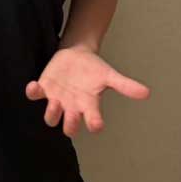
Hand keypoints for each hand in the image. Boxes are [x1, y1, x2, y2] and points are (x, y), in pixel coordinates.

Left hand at [24, 46, 150, 137]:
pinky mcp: (43, 88)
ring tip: (54, 102)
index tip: (97, 124)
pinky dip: (33, 92)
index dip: (94, 124)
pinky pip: (35, 95)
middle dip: (70, 124)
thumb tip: (147, 93)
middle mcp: (72, 107)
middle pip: (69, 126)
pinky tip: (35, 86)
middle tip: (72, 115)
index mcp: (89, 106)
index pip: (93, 121)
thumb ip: (125, 85)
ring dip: (51, 112)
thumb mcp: (109, 75)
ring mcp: (56, 99)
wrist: (75, 55)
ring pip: (51, 117)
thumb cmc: (93, 69)